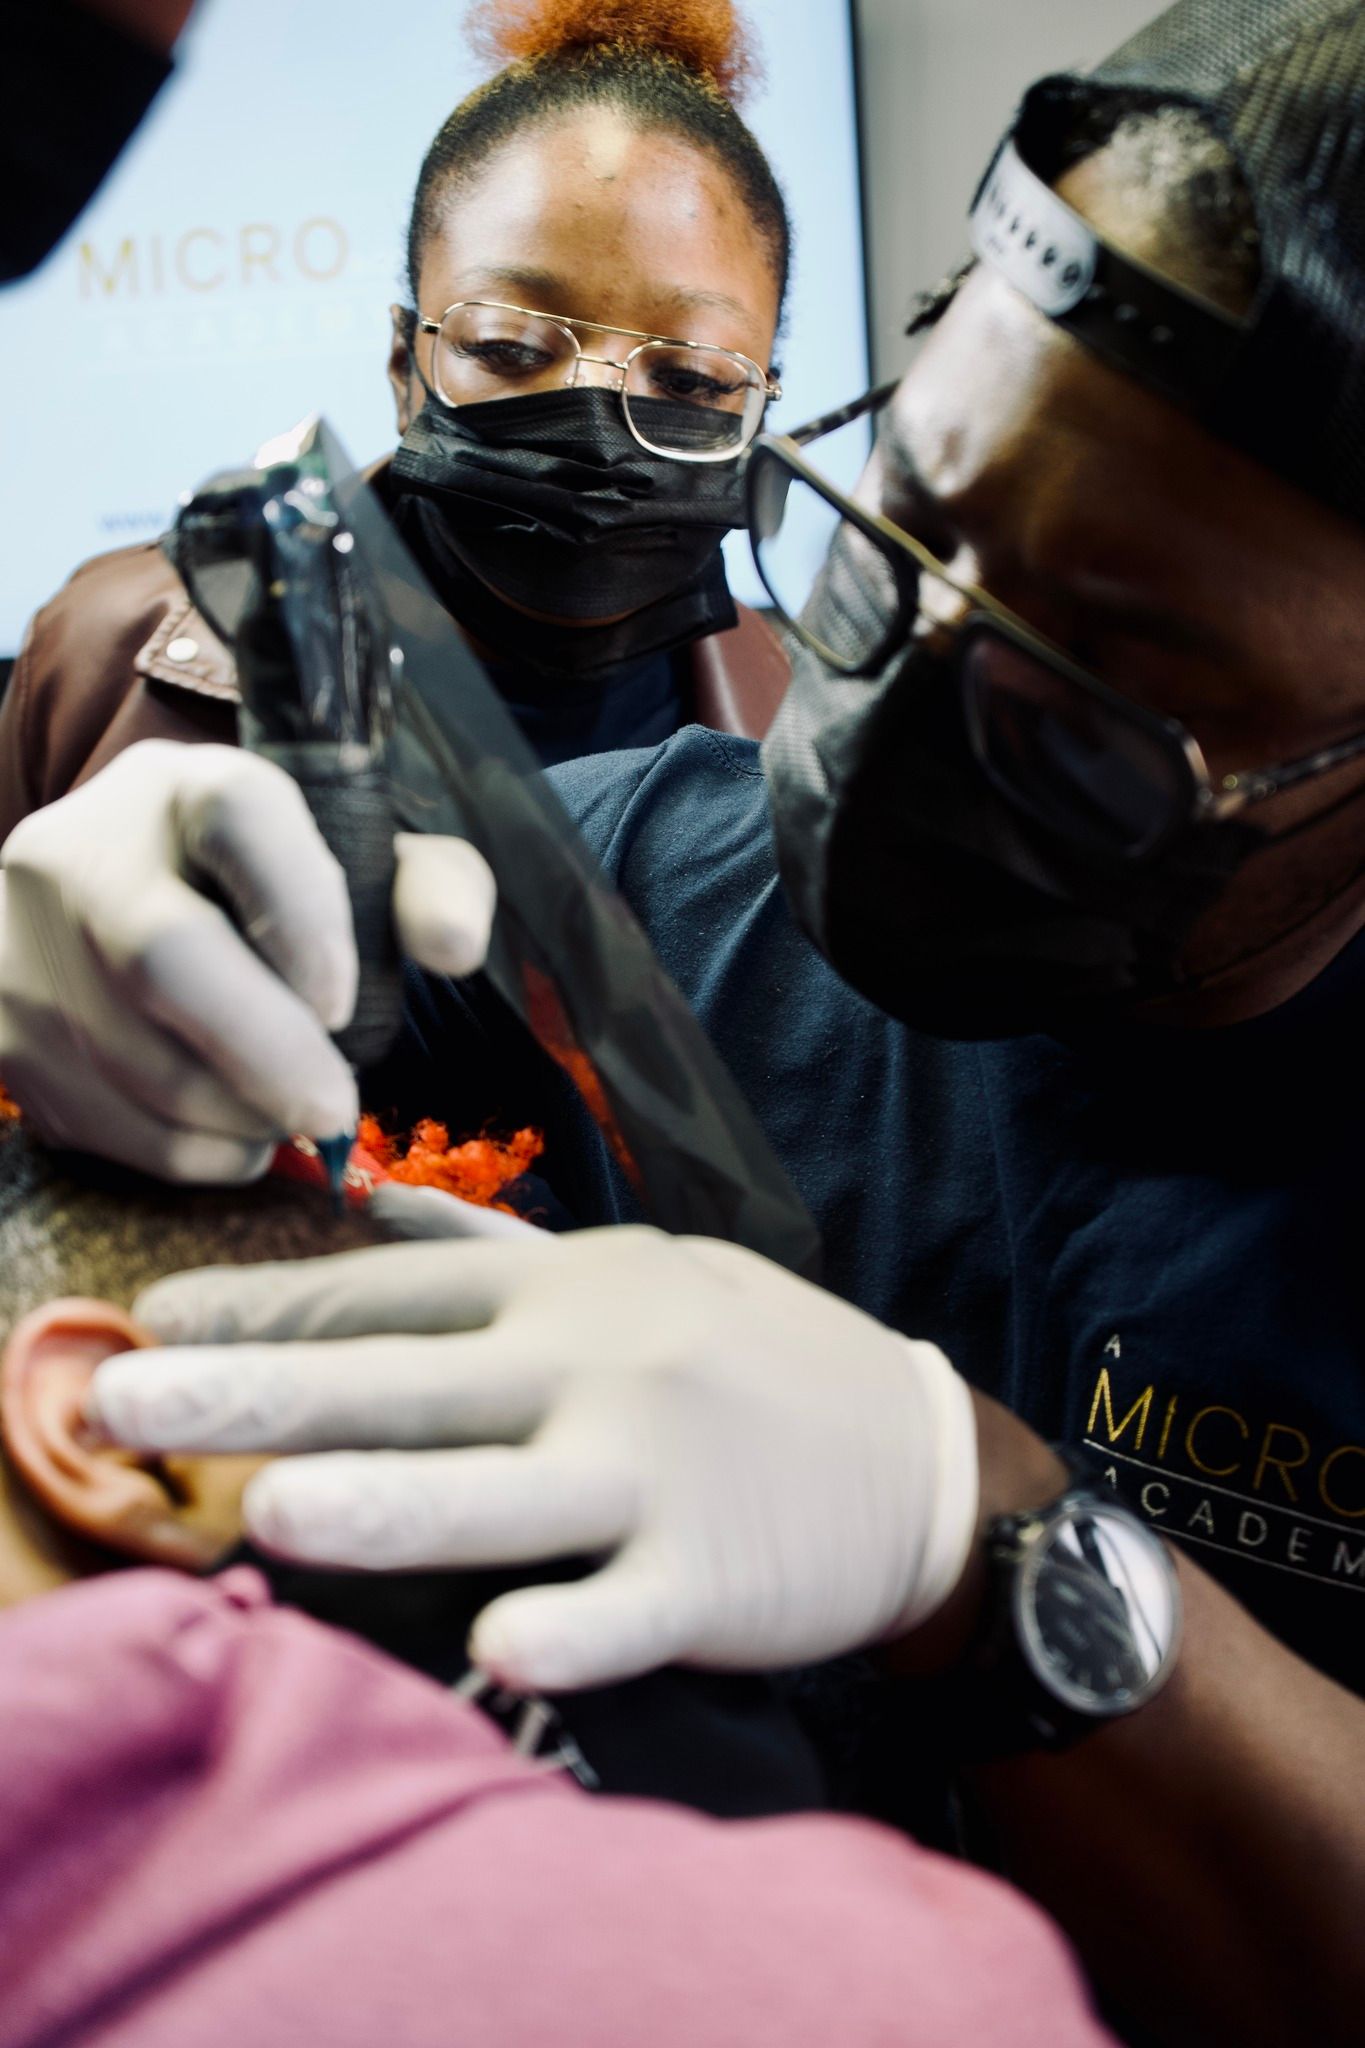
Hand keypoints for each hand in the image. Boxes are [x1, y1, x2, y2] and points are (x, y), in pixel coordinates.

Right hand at [0, 742, 493, 1181]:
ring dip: (232, 1115)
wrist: (131, 913)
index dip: (301, 918)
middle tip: (335, 1111)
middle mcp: (83, 847)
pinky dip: (182, 1152)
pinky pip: (96, 1120)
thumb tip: (453, 944)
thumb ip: (431, 890)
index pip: (238, 816)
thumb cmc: (275, 900)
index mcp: (186, 786)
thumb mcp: (365, 870)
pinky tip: (229, 1132)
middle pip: (162, 955)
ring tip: (286, 1115)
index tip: (343, 1005)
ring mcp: (22, 941)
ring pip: (131, 1058)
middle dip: (266, 1054)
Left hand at [88, 1227, 978, 1691]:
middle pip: (407, 1381)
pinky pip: (627, 1607)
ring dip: (384, 1503)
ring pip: (500, 1490)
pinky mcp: (713, 1571)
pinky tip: (502, 1646)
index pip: (391, 1294)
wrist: (918, 1454)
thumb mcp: (641, 1271)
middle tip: (122, 1402)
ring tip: (268, 1516)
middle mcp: (598, 1366)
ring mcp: (656, 1468)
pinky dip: (569, 1628)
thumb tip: (377, 1212)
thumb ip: (501, 1253)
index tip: (154, 1319)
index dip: (267, 1306)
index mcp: (571, 1290)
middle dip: (259, 1391)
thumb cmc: (758, 1361)